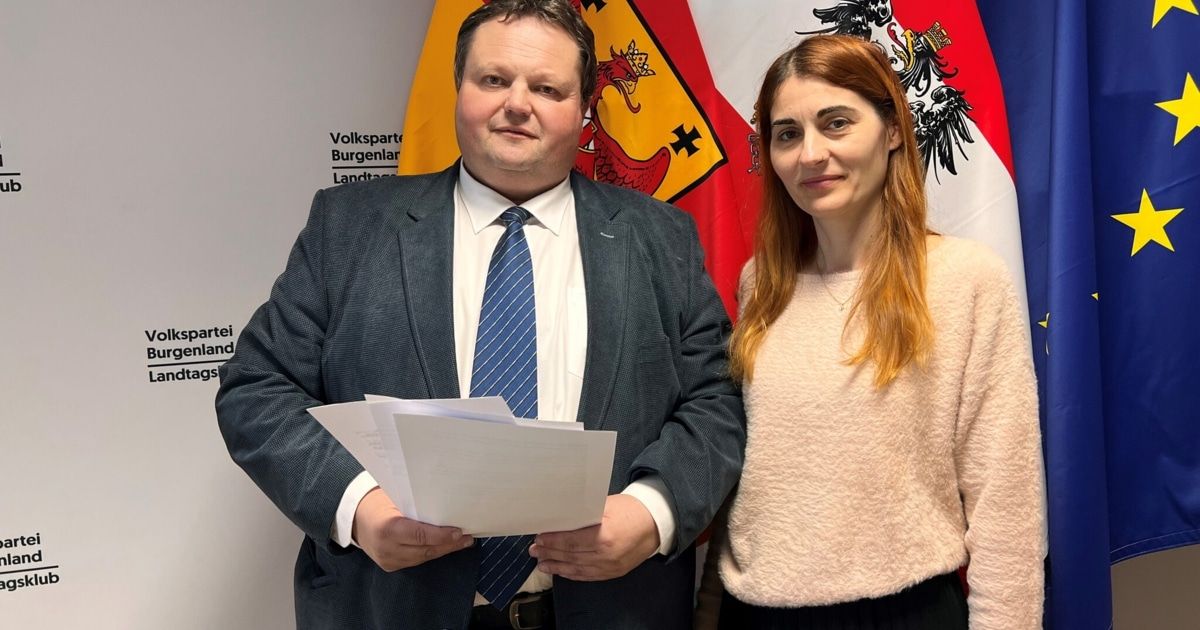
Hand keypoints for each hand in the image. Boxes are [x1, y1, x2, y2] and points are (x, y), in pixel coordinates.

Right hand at [352, 487, 472, 570]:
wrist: (353, 517)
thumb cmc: (376, 501)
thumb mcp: (394, 498)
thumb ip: (416, 506)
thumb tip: (446, 506)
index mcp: (387, 528)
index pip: (421, 535)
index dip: (442, 536)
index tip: (459, 532)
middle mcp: (387, 548)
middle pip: (425, 550)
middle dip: (449, 545)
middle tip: (467, 538)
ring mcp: (388, 560)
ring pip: (423, 558)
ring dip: (443, 550)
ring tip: (461, 543)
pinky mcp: (390, 566)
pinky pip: (416, 561)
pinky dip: (430, 553)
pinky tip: (443, 547)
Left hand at [529, 494, 659, 580]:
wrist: (655, 523)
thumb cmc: (631, 509)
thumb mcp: (606, 505)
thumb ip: (584, 514)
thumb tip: (560, 518)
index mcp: (604, 535)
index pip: (570, 541)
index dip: (552, 540)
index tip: (539, 537)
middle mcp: (607, 555)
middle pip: (571, 555)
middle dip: (550, 553)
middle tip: (535, 550)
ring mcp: (611, 566)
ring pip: (577, 569)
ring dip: (557, 566)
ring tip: (542, 563)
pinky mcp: (614, 573)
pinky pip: (588, 576)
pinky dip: (572, 574)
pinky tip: (561, 571)